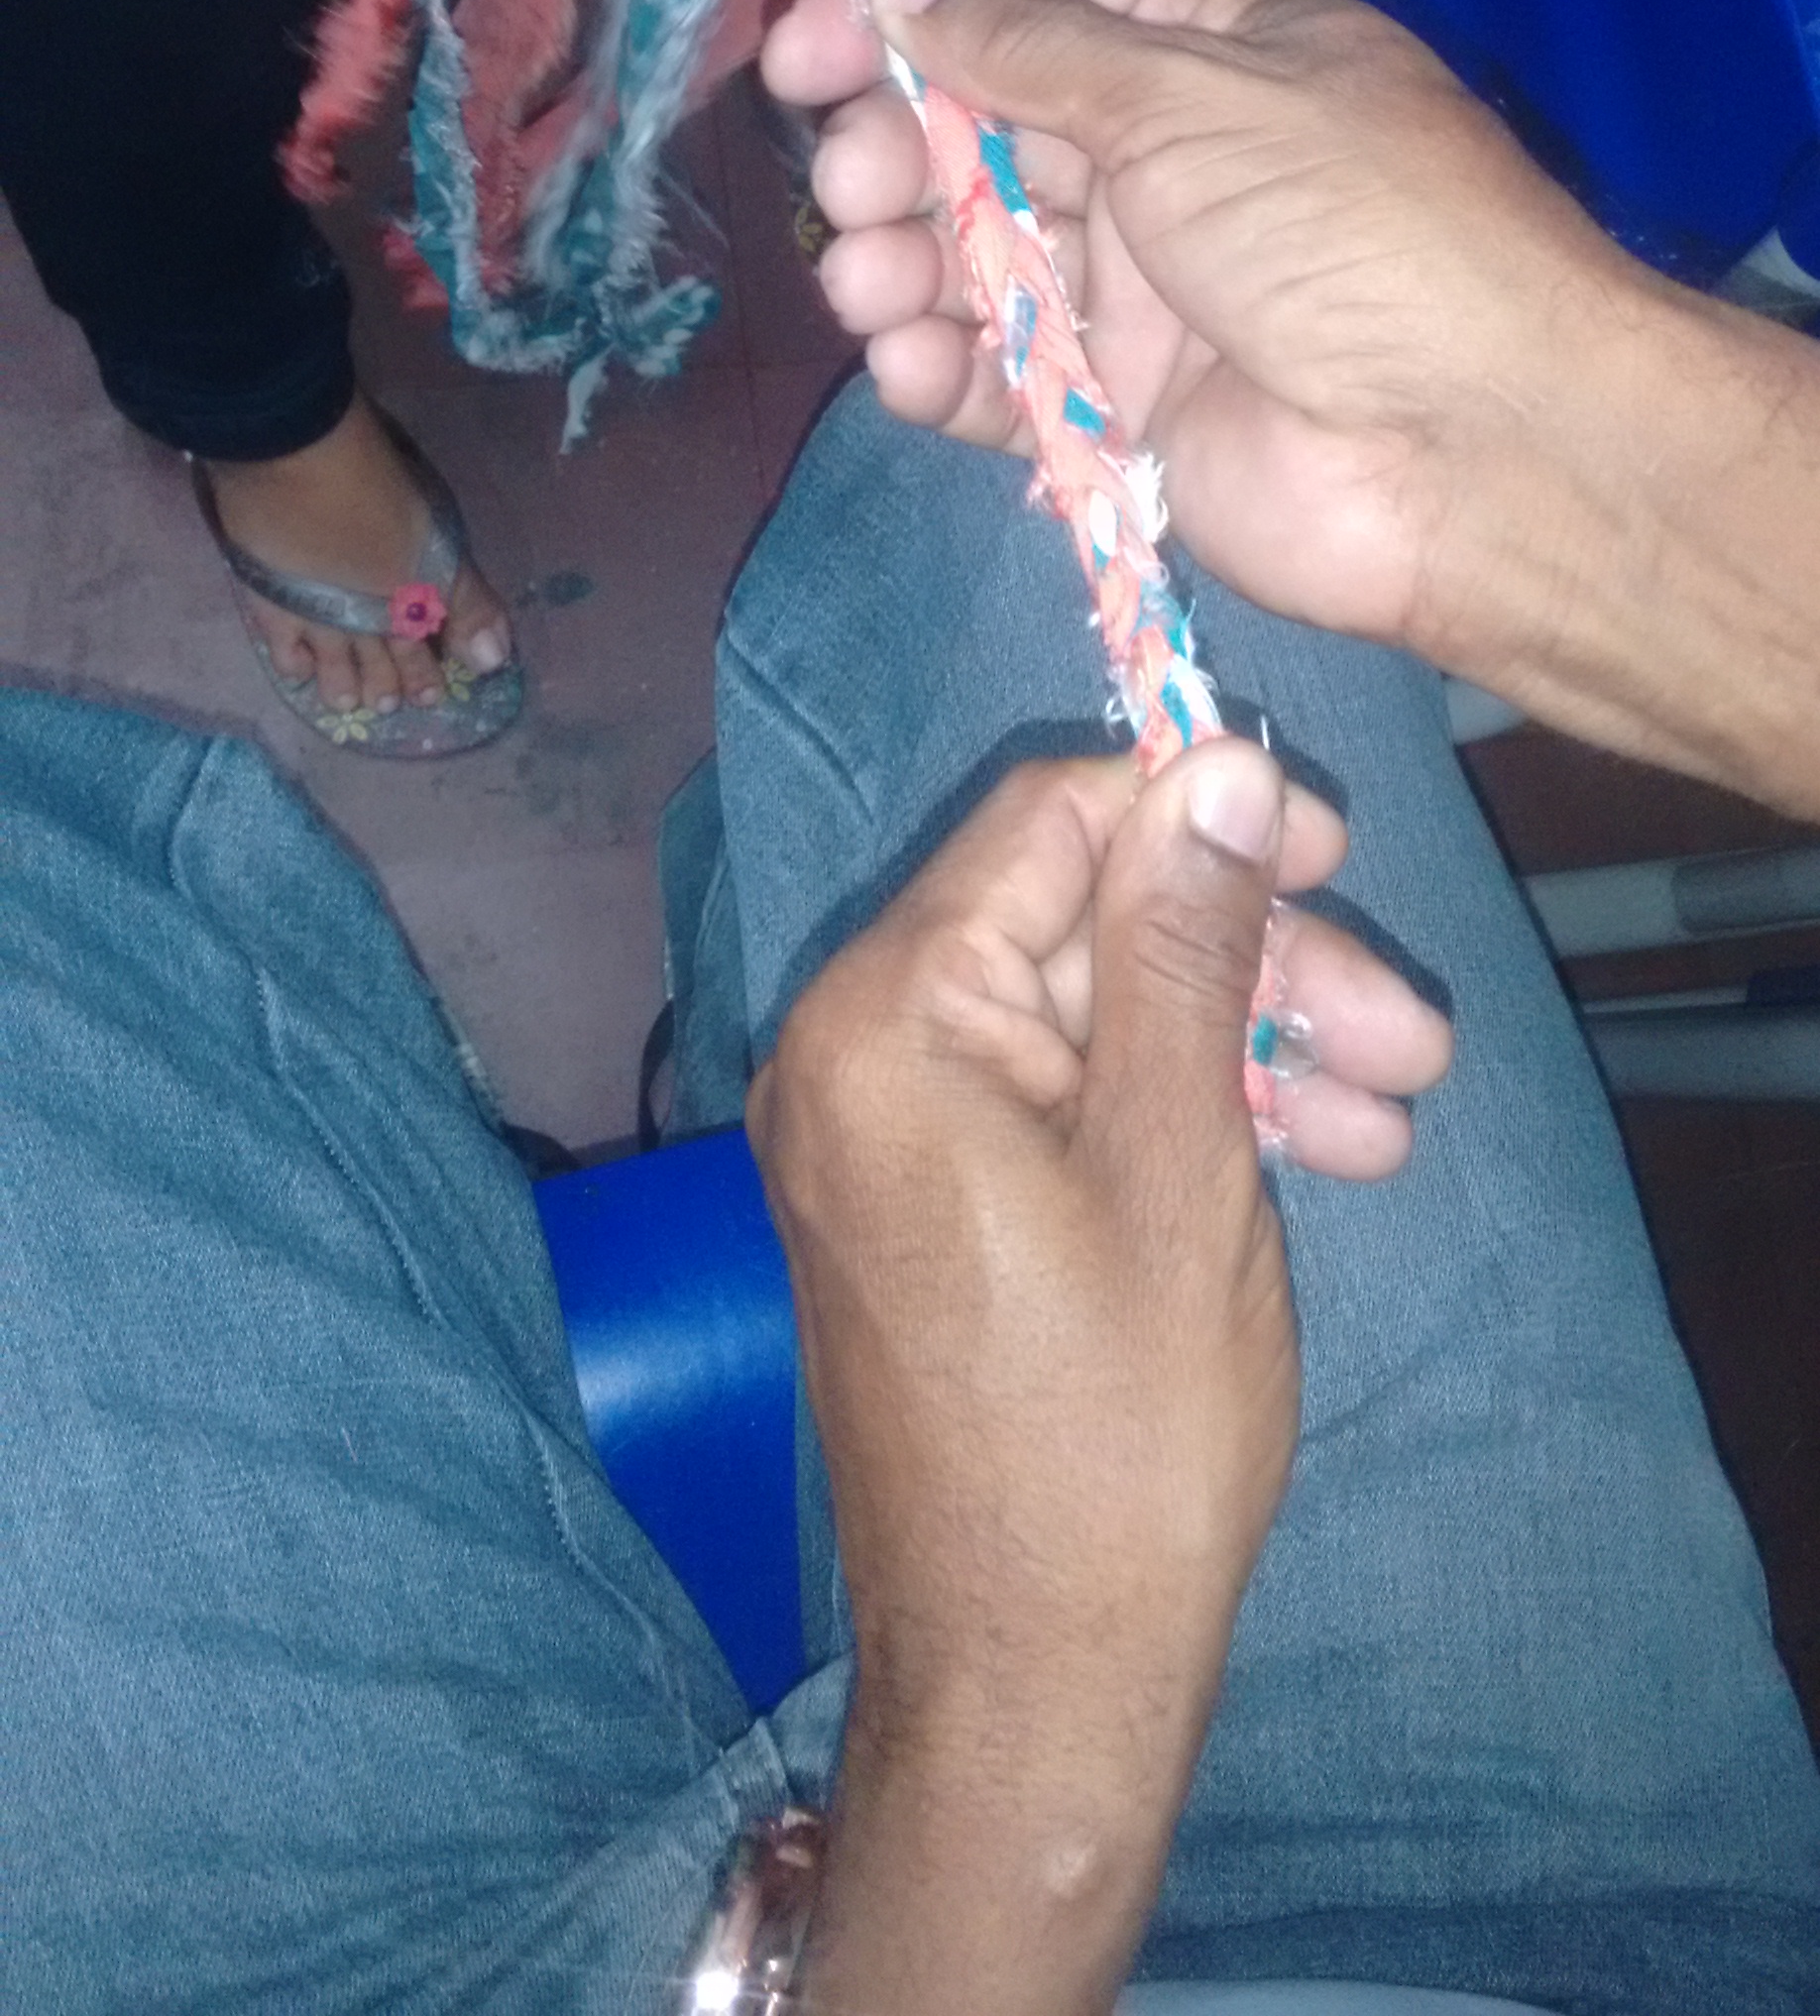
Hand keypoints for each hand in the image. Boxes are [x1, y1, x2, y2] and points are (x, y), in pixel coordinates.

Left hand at [752, 736, 1444, 2013]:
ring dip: (1244, 1048)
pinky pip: (1059, 1106)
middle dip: (1253, 966)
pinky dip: (1177, 1118)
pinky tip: (1317, 1157)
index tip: (1341, 854)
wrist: (1032, 1683)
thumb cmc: (1115, 1428)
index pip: (1048, 823)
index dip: (1200, 814)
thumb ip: (1187, 945)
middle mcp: (851, 1051)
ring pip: (1088, 1021)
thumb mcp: (1178, 1160)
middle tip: (1413, 1039)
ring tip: (1394, 1118)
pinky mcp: (925, 1207)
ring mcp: (880, 1136)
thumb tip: (1215, 760)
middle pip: (1078, 925)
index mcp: (886, 1015)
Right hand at [762, 0, 1669, 696]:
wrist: (1476, 450)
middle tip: (851, 187)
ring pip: (978, 263)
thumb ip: (1030, 44)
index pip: (1028, 7)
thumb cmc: (1351, 228)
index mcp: (1212, 50)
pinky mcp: (1127, 418)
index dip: (905, 19)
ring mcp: (1149, 297)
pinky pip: (1004, 383)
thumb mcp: (1190, 93)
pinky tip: (909, 367)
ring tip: (870, 284)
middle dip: (894, 154)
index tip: (799, 51)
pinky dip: (942, 374)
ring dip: (901, 267)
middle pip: (984, 137)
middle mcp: (1173, 163)